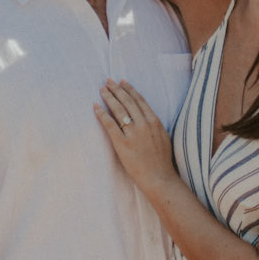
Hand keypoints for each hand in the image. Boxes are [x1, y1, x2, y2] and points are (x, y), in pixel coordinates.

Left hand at [94, 79, 176, 198]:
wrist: (159, 178)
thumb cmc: (162, 161)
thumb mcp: (163, 137)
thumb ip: (154, 126)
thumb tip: (146, 117)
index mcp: (154, 122)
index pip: (139, 101)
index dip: (129, 90)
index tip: (122, 82)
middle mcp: (144, 125)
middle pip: (127, 102)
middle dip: (117, 89)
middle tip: (108, 81)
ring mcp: (133, 134)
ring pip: (118, 110)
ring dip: (108, 97)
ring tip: (101, 90)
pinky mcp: (122, 144)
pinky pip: (110, 125)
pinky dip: (102, 114)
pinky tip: (96, 107)